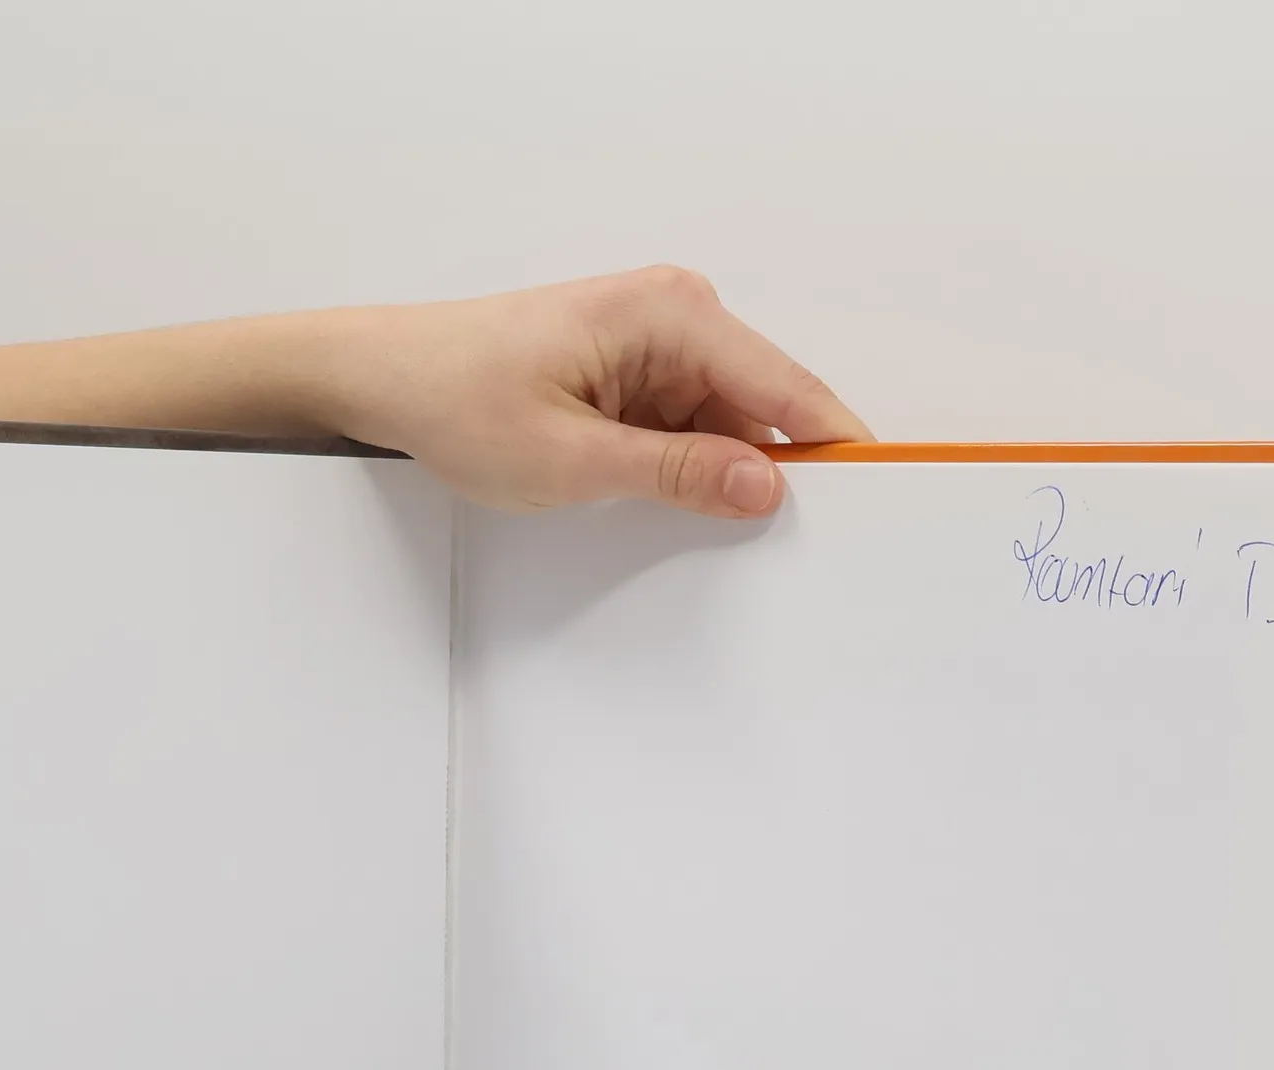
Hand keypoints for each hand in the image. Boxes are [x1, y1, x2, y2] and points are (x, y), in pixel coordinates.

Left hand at [310, 266, 869, 520]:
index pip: (787, 387)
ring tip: (730, 536)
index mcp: (671, 315)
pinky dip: (697, 468)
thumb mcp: (573, 459)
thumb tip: (763, 486)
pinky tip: (690, 509)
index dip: (837, 448)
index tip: (885, 498)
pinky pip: (694, 425)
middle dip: (783, 472)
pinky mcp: (638, 372)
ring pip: (732, 424)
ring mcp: (659, 344)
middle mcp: (677, 315)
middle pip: (768, 407)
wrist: (388, 378)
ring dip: (731, 476)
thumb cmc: (458, 397)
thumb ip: (677, 473)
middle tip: (808, 548)